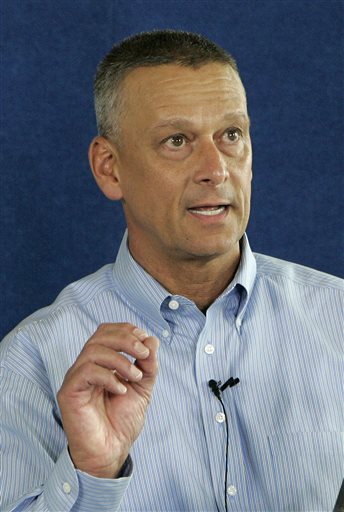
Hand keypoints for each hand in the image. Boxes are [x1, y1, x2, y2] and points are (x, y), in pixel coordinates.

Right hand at [57, 323, 158, 478]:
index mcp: (100, 362)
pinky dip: (108, 377)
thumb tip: (152, 339)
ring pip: (93, 351)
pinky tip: (121, 391)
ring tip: (136, 376)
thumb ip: (148, 364)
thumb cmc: (122, 421)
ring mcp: (75, 378)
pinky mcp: (69, 392)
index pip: (106, 331)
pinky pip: (86, 372)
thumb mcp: (143, 387)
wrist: (111, 452)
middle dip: (125, 339)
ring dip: (120, 360)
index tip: (145, 341)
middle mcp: (85, 366)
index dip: (126, 330)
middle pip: (99, 336)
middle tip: (143, 354)